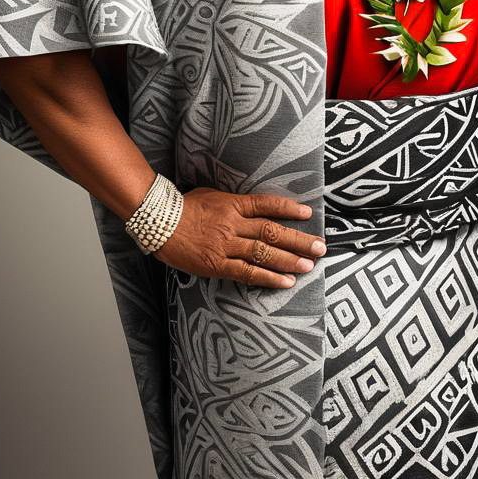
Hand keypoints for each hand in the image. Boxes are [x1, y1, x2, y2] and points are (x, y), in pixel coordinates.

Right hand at [152, 187, 326, 288]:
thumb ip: (233, 203)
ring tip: (309, 266)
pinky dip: (268, 278)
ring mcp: (226, 245)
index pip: (267, 205)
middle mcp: (233, 224)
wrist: (157, 222)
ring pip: (264, 253)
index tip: (308, 215)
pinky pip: (247, 272)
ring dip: (289, 260)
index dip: (288, 209)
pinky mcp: (217, 264)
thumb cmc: (182, 206)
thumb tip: (251, 208)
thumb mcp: (211, 195)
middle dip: (298, 240)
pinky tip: (285, 282)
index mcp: (233, 205)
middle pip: (272, 231)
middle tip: (320, 247)